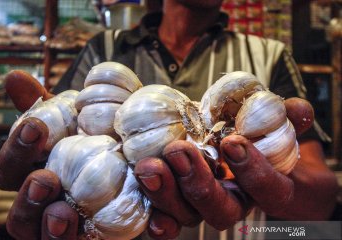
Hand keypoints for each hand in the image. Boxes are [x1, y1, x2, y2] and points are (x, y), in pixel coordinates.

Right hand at [0, 70, 180, 239]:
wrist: (141, 157)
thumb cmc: (98, 140)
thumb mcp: (77, 121)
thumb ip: (48, 107)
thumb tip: (16, 78)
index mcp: (37, 178)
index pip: (9, 172)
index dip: (16, 151)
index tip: (36, 126)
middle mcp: (51, 208)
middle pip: (22, 220)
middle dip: (28, 201)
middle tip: (45, 179)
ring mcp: (79, 229)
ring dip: (55, 232)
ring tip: (64, 212)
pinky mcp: (114, 236)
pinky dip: (135, 231)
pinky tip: (151, 220)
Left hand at [134, 98, 337, 238]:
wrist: (244, 151)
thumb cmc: (264, 140)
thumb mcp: (281, 127)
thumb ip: (291, 119)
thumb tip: (297, 109)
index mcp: (267, 188)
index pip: (268, 190)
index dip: (252, 171)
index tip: (233, 143)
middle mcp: (234, 202)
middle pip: (220, 211)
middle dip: (198, 185)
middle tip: (178, 153)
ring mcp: (204, 205)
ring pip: (187, 214)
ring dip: (165, 192)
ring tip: (148, 166)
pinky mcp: (179, 202)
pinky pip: (166, 216)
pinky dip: (154, 213)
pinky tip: (141, 197)